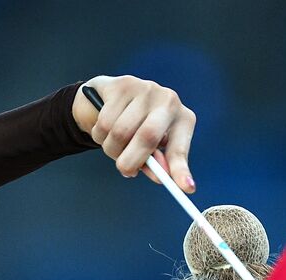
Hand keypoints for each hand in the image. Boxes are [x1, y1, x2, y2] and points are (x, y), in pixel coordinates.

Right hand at [72, 74, 195, 193]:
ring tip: (114, 146)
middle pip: (147, 137)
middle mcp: (169, 100)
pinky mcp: (123, 84)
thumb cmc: (136, 129)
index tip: (185, 189)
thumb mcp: (150, 149)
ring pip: (120, 132)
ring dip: (112, 149)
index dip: (181, 170)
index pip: (180, 149)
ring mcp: (146, 89)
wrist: (109, 99)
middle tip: (125, 171)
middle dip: (131, 160)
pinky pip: (105, 122)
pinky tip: (104, 130)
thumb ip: (156, 164)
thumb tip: (161, 177)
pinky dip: (99, 135)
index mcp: (183, 119)